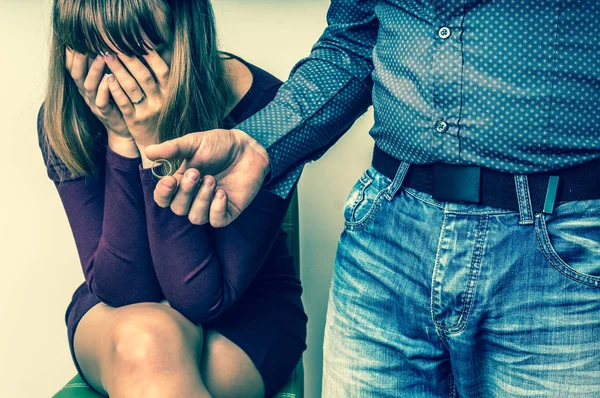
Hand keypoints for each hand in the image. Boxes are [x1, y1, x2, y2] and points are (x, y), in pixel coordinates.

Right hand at [66, 49, 129, 137]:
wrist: (125, 128)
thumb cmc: (119, 99)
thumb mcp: (109, 80)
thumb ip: (105, 65)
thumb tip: (107, 43)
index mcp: (85, 84)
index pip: (72, 67)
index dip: (71, 54)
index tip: (74, 38)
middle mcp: (87, 94)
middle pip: (77, 74)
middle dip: (80, 58)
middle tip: (85, 43)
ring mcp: (95, 104)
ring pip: (89, 86)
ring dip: (95, 70)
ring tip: (102, 56)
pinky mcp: (106, 114)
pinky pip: (102, 101)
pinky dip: (105, 89)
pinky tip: (110, 79)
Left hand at [102, 50, 169, 147]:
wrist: (158, 141)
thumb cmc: (161, 110)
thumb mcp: (168, 94)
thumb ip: (163, 74)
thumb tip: (163, 46)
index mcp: (170, 92)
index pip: (162, 70)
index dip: (151, 55)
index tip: (138, 39)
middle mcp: (161, 101)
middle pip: (144, 76)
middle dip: (129, 58)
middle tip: (114, 43)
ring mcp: (147, 112)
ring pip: (131, 88)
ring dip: (118, 70)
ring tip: (106, 55)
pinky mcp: (135, 121)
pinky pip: (123, 103)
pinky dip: (115, 90)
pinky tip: (107, 78)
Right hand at [144, 129, 270, 226]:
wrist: (246, 148)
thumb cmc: (218, 144)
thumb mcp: (193, 143)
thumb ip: (172, 148)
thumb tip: (148, 152)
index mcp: (180, 183)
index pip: (163, 198)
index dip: (163, 194)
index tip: (169, 181)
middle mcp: (193, 197)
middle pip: (178, 209)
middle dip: (185, 192)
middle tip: (196, 172)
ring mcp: (211, 205)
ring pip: (196, 218)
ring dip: (201, 199)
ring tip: (211, 179)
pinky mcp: (229, 210)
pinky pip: (216, 221)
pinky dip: (217, 209)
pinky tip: (222, 193)